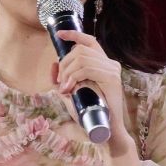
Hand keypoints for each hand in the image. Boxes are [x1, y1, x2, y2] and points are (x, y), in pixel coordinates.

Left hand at [52, 29, 130, 145]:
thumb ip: (63, 80)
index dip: (73, 35)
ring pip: (82, 59)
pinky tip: (70, 88)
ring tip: (65, 88)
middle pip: (80, 50)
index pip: (89, 41)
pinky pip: (87, 69)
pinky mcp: (112, 78)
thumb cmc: (90, 114)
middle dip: (64, 64)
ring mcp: (112, 70)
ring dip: (67, 73)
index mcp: (103, 64)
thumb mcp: (71, 94)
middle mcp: (110, 63)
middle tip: (61, 83)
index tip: (59, 35)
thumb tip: (53, 65)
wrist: (106, 130)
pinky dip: (74, 77)